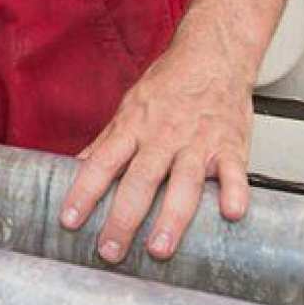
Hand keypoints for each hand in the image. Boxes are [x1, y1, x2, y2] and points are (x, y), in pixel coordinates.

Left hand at [57, 9, 257, 262]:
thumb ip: (107, 142)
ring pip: (184, 182)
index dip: (84, 191)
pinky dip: (234, 192)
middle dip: (123, 218)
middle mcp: (164, 135)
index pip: (102, 163)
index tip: (69, 221)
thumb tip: (77, 169)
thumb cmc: (171, 83)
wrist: (215, 53)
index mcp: (135, 126)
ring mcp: (199, 141)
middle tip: (110, 251)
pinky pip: (234, 172)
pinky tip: (230, 214)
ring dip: (171, 217)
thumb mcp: (131, 107)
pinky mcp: (231, 145)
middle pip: (140, 180)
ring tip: (159, 249)